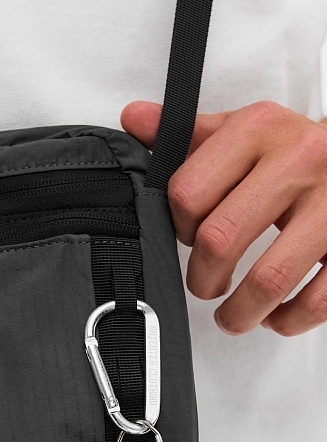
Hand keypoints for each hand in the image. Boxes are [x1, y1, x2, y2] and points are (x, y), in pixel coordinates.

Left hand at [121, 100, 326, 335]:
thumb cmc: (295, 151)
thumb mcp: (244, 131)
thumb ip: (191, 134)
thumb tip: (134, 119)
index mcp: (259, 130)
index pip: (187, 193)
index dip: (178, 229)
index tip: (188, 241)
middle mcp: (299, 160)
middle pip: (220, 239)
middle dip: (203, 280)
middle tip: (206, 287)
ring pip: (269, 279)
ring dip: (241, 313)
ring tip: (233, 316)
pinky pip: (318, 300)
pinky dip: (289, 321)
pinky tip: (276, 317)